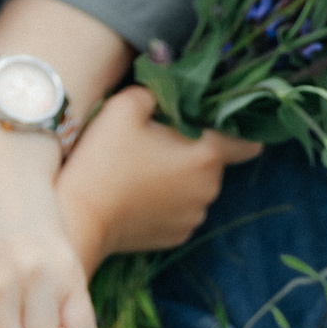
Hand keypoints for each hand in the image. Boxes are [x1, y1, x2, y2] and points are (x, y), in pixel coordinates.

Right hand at [57, 86, 263, 267]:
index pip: (249, 141)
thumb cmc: (103, 159)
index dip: (239, 128)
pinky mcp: (176, 236)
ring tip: (139, 172)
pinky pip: (180, 210)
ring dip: (178, 177)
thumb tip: (165, 91)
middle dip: (191, 149)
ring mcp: (194, 216)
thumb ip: (156, 91)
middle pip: (213, 161)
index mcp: (205, 155)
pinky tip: (135, 196)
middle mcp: (209, 188)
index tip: (214, 123)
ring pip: (196, 186)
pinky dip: (165, 202)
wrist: (77, 217)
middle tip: (153, 143)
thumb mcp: (124, 107)